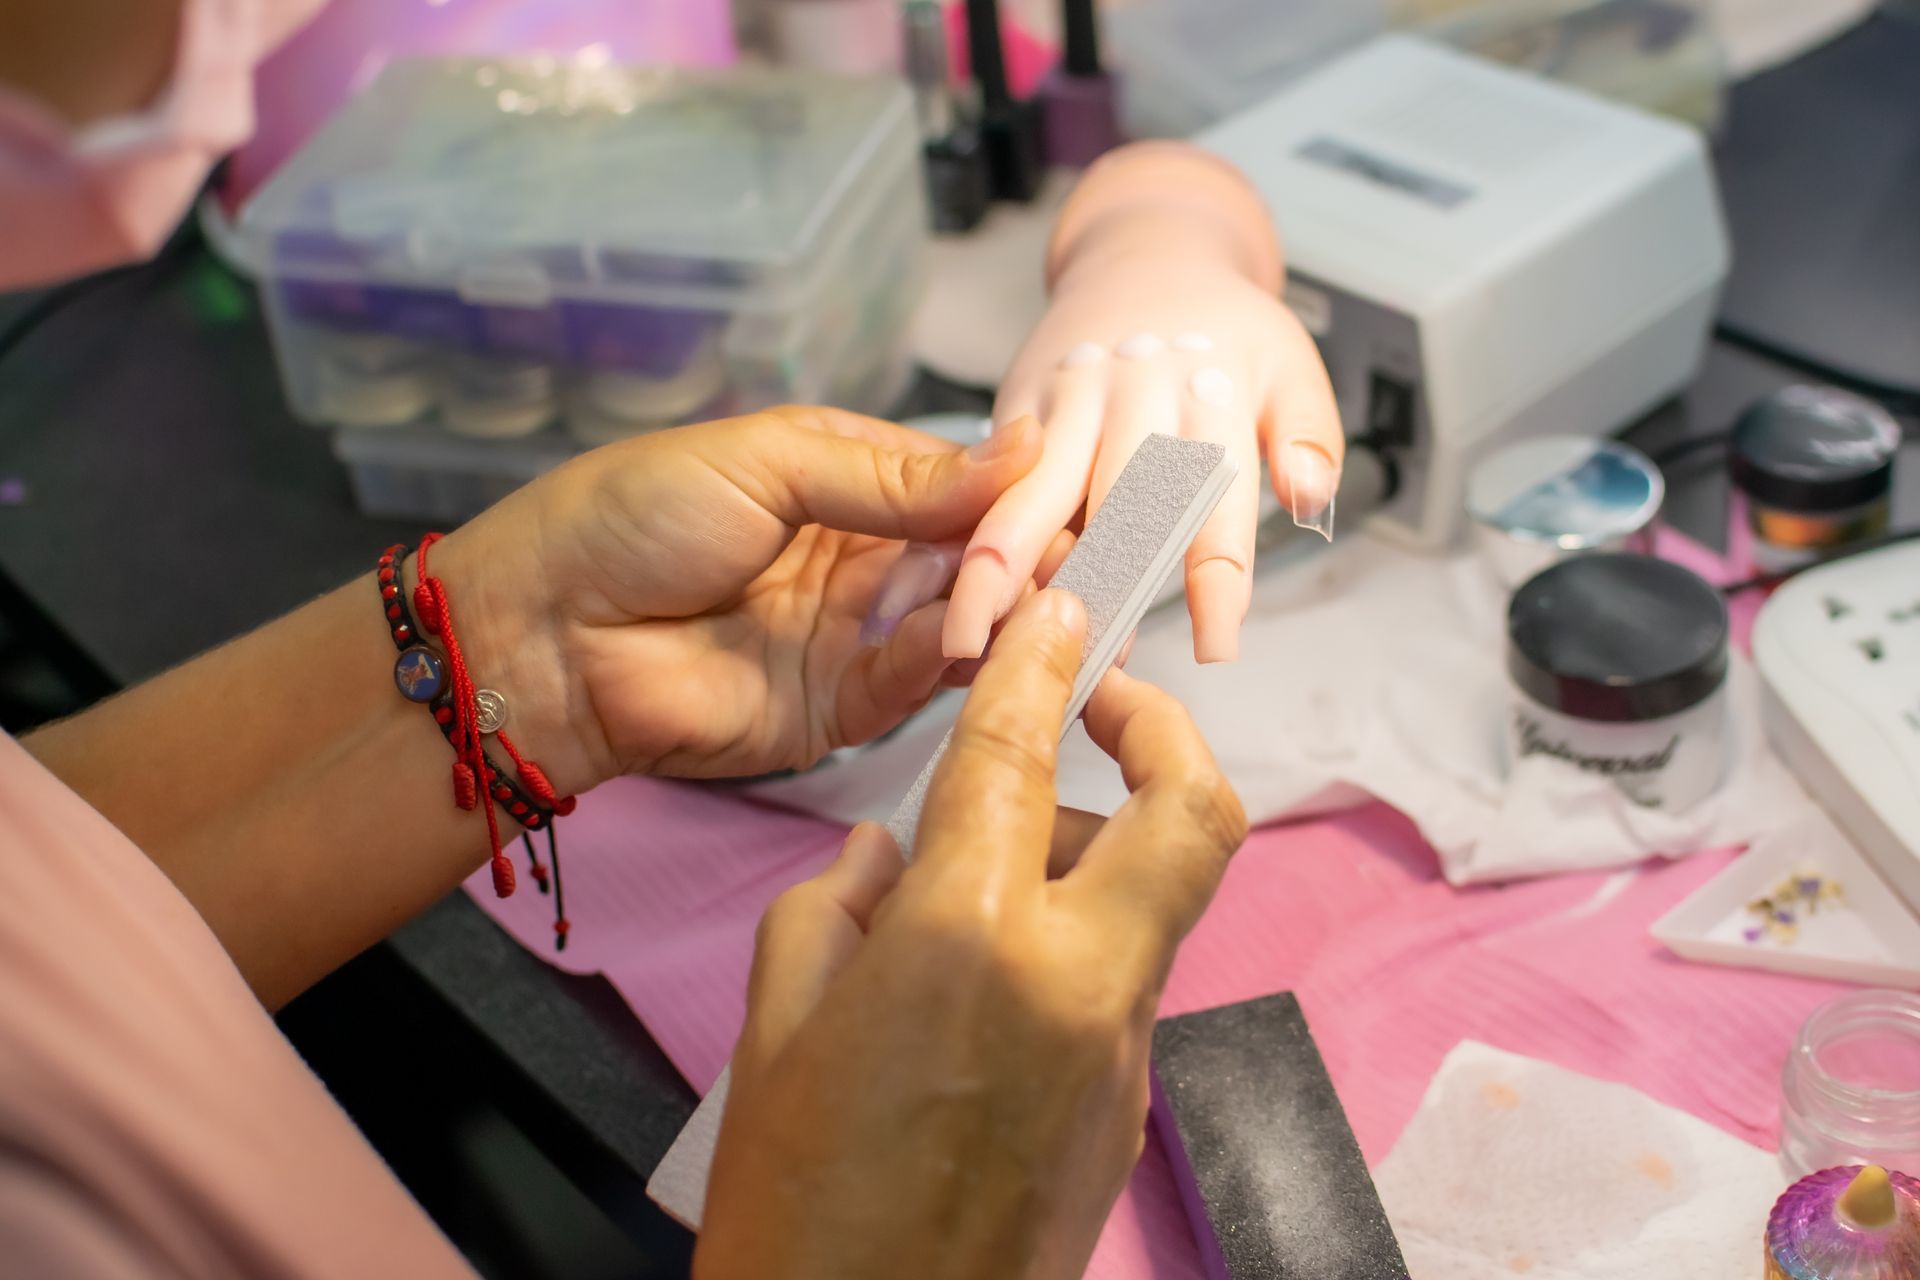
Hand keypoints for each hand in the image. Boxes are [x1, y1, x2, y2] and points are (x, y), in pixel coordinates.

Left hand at [434, 406, 1043, 793]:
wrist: (540, 632)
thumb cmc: (632, 519)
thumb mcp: (767, 463)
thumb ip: (893, 475)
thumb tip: (1018, 450)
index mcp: (845, 482)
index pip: (959, 486)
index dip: (1014, 491)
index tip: (1078, 488)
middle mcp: (861, 560)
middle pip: (971, 559)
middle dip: (1023, 555)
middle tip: (1083, 551)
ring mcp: (851, 637)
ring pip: (955, 625)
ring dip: (998, 609)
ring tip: (1043, 593)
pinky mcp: (836, 712)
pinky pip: (910, 687)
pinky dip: (946, 663)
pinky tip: (972, 637)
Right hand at [698, 590, 1247, 1279]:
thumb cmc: (791, 1206)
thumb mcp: (775, 1029)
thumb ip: (834, 907)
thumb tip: (888, 855)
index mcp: (968, 941)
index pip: (1024, 757)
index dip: (1048, 664)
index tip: (1065, 611)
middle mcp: (1078, 980)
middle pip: (1192, 811)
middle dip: (1165, 727)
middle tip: (1105, 704)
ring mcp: (1125, 1050)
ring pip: (1160, 896)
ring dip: (1107, 846)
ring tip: (1000, 871)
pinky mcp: (1132, 1108)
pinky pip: (1128, 982)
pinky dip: (1082, 939)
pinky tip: (992, 981)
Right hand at [937, 142, 1345, 664]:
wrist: (1148, 254)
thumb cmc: (1225, 333)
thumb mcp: (1292, 366)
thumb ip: (1310, 436)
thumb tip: (1310, 500)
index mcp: (1211, 389)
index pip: (1216, 495)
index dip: (1212, 576)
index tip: (1215, 644)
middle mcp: (1135, 393)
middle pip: (1111, 502)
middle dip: (1093, 584)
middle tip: (1069, 662)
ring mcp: (1069, 397)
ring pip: (1032, 494)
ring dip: (1000, 570)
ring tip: (972, 639)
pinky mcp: (1019, 402)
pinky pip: (990, 480)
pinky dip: (970, 540)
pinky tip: (947, 598)